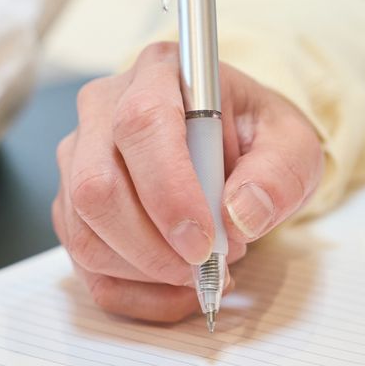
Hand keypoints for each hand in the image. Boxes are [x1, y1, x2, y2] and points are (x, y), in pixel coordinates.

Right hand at [52, 41, 323, 321]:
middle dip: (152, 246)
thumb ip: (278, 173)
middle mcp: (103, 110)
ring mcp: (78, 159)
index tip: (204, 240)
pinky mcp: (72, 205)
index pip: (141, 125)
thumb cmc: (253, 136)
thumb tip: (242, 214)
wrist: (232, 146)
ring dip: (146, 271)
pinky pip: (85, 263)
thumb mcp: (292, 143)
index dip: (168, 191)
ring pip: (85, 232)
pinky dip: (134, 292)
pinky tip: (175, 287)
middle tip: (205, 266)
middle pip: (96, 187)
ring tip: (200, 270)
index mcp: (158, 73)